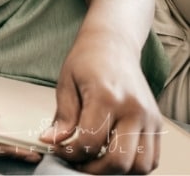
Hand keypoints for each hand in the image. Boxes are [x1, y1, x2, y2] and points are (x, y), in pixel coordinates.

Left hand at [40, 34, 161, 173]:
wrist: (113, 44)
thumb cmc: (87, 60)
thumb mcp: (66, 84)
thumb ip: (63, 117)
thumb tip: (51, 141)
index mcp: (107, 97)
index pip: (90, 143)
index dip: (70, 153)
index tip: (58, 149)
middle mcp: (133, 109)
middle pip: (118, 160)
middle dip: (93, 168)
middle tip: (76, 161)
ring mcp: (149, 117)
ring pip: (139, 165)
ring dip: (115, 170)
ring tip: (95, 160)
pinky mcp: (156, 122)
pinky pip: (151, 158)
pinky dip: (133, 165)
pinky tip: (113, 154)